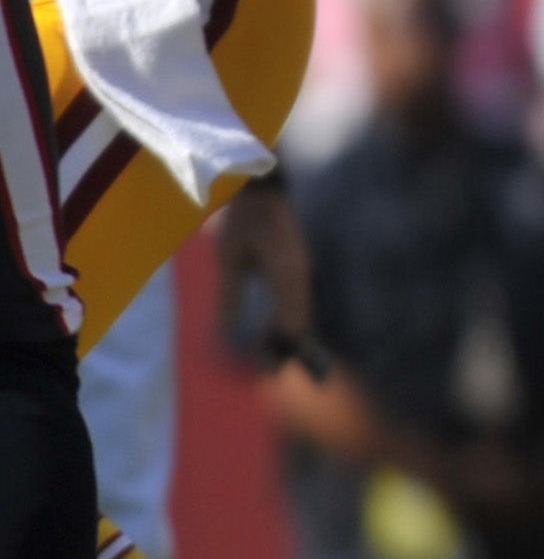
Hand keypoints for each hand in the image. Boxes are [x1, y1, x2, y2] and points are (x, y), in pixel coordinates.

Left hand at [210, 179, 321, 374]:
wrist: (264, 186)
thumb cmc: (242, 220)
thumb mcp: (229, 259)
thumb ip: (229, 297)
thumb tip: (226, 335)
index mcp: (289, 277)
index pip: (294, 325)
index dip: (281, 350)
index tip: (266, 371)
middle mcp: (301, 277)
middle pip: (301, 323)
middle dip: (286, 348)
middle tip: (267, 372)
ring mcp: (302, 271)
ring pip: (300, 313)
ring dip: (286, 335)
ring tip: (268, 356)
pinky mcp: (296, 267)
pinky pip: (295, 302)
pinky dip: (286, 319)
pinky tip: (271, 329)